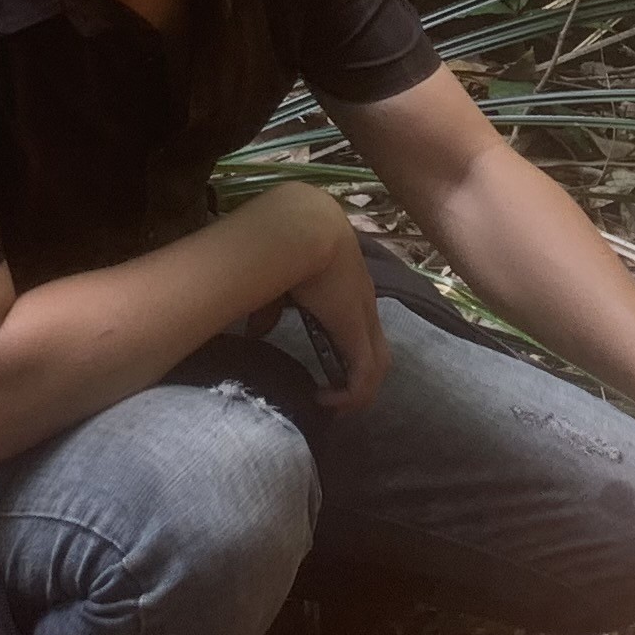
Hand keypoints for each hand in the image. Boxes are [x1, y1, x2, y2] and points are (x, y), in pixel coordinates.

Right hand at [261, 183, 390, 413]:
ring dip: (359, 391)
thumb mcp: (276, 283)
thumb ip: (270, 310)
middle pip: (379, 349)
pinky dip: (352, 395)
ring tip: (334, 406)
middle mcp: (364, 304)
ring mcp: (365, 317)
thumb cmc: (286, 245)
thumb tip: (255, 334)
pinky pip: (365, 374)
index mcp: (348, 289)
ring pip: (379, 364)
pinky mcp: (357, 330)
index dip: (351, 351)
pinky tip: (326, 400)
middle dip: (361, 378)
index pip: (363, 326)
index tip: (330, 371)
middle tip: (338, 399)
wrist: (302, 227)